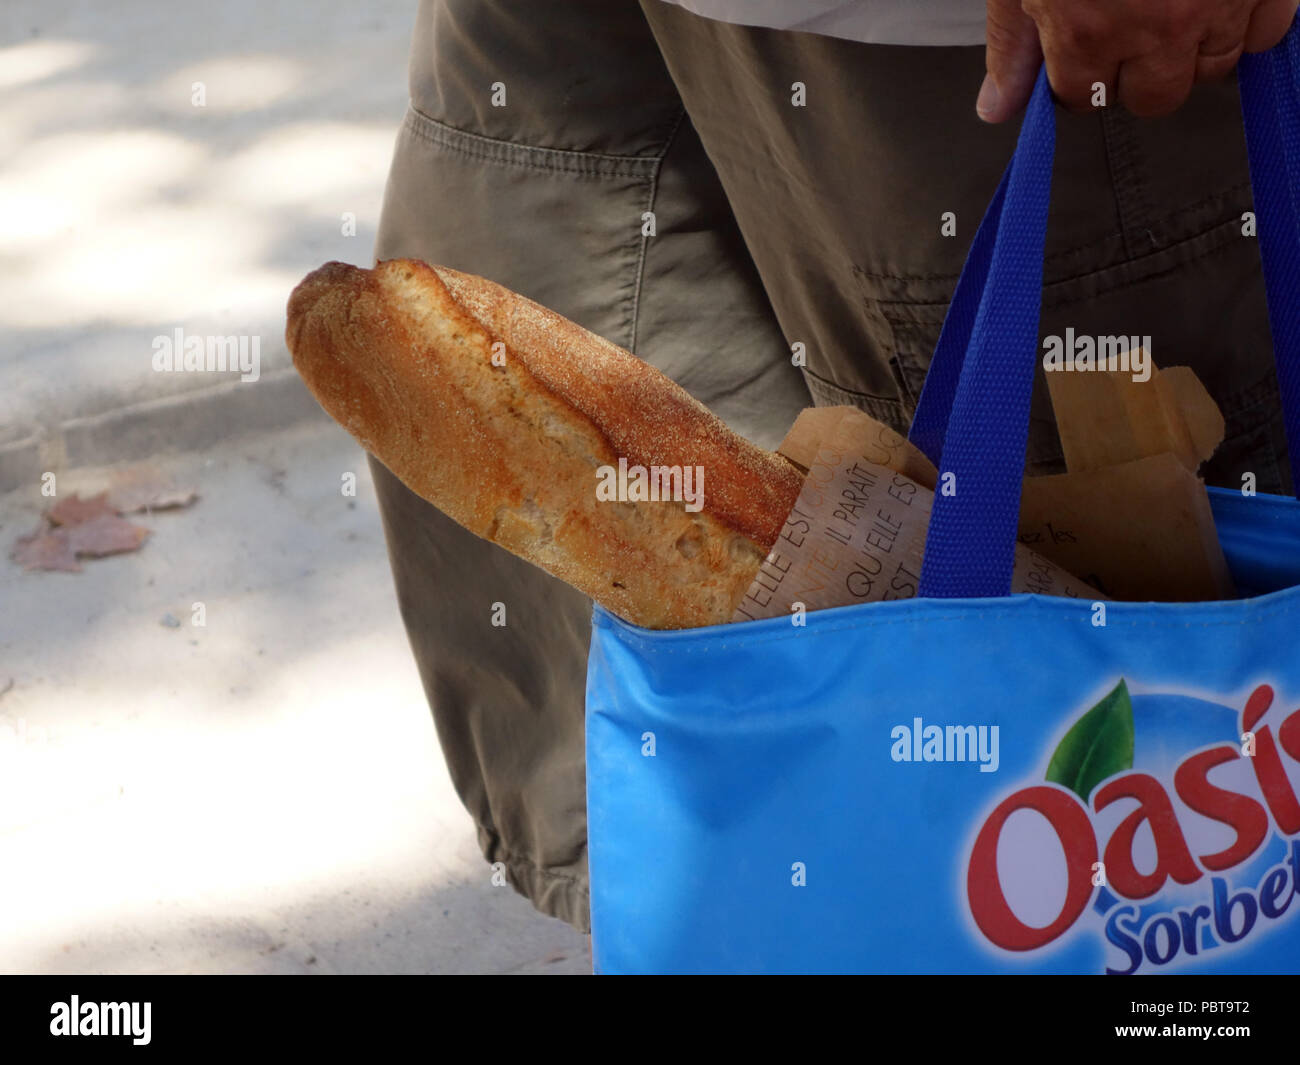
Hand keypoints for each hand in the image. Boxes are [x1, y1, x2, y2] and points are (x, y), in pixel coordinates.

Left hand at [977, 0, 1298, 121]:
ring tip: (1177, 4)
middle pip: (1155, 97)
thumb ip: (1013, 45)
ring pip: (1215, 67)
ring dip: (1195, 48)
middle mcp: (1157, 26)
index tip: (1083, 53)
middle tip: (1133, 30)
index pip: (1083, 98)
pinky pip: (1269, 31)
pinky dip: (1249, 19)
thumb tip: (998, 108)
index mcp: (1087, 27)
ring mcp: (1218, 1)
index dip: (1080, 78)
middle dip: (1140, 74)